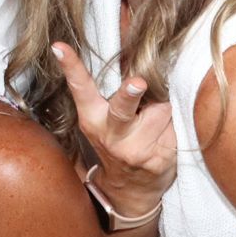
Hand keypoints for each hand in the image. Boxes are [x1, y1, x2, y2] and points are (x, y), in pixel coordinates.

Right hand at [50, 43, 176, 221]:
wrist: (131, 189)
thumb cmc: (120, 142)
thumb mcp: (104, 120)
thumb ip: (111, 93)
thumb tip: (129, 50)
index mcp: (92, 118)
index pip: (80, 88)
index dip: (70, 66)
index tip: (59, 47)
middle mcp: (111, 134)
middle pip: (122, 108)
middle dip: (130, 94)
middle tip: (138, 83)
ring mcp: (135, 150)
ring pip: (161, 110)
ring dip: (165, 107)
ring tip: (157, 118)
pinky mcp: (158, 160)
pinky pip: (176, 128)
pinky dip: (175, 125)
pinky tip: (166, 135)